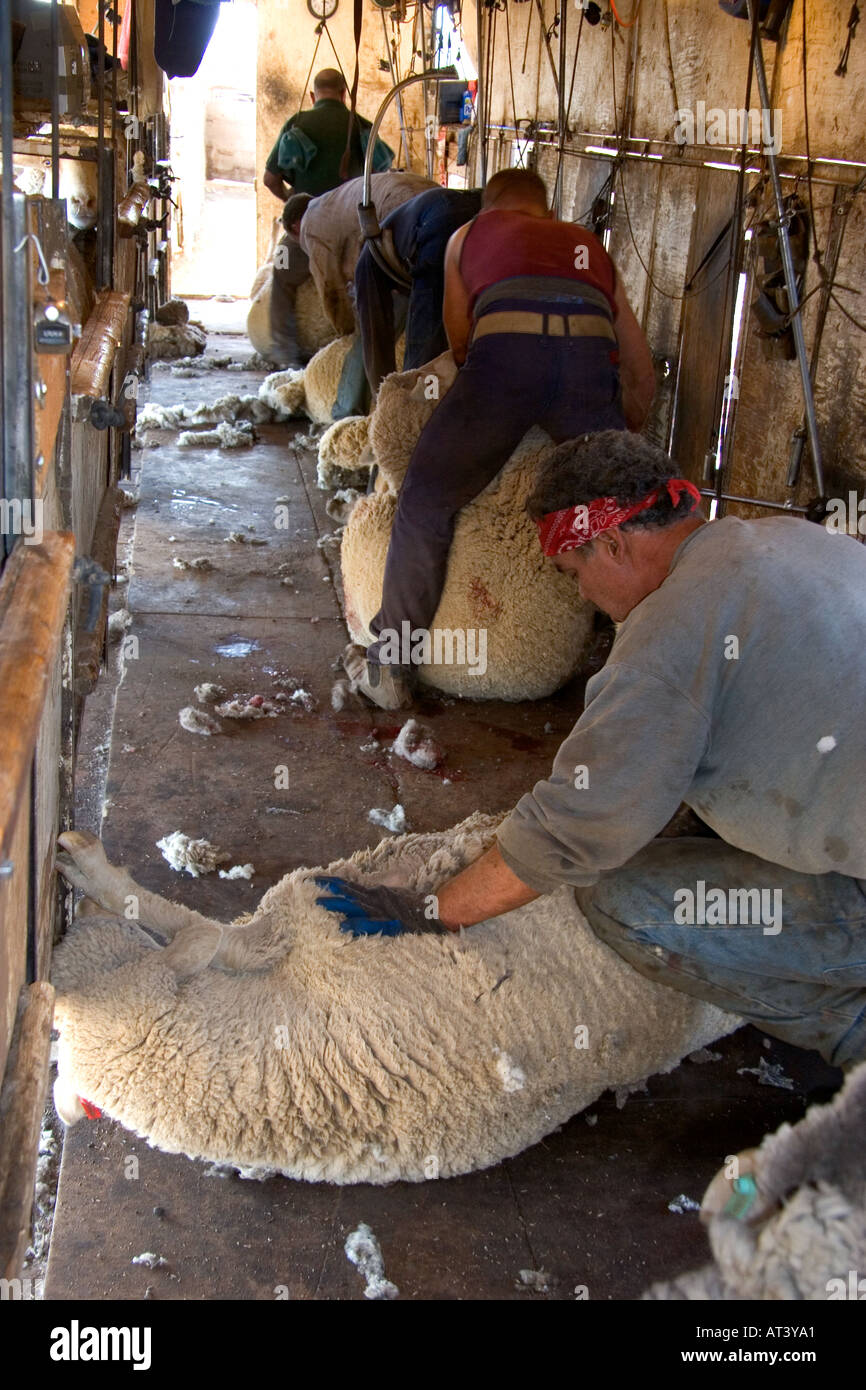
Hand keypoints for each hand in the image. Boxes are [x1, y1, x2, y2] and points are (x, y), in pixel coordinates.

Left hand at [313, 876, 447, 936]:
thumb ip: (387, 891)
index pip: (351, 886)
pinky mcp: (390, 923)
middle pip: (349, 894)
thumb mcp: (400, 894)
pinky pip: (370, 925)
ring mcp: (383, 911)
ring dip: (338, 906)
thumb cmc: (420, 906)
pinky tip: (342, 928)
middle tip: (310, 892)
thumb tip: (376, 888)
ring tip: (319, 905)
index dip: (333, 883)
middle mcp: (378, 899)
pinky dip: (356, 925)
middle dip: (330, 892)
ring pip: (355, 906)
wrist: (440, 911)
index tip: (315, 880)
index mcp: (378, 892)